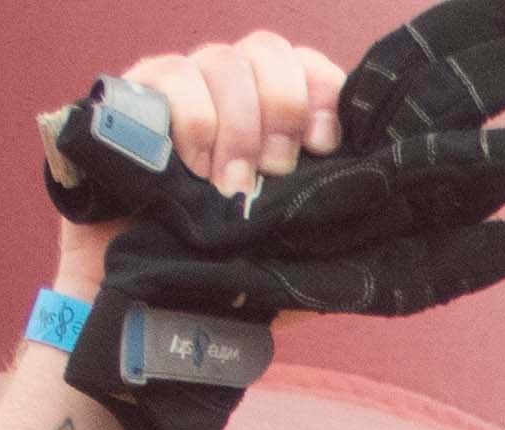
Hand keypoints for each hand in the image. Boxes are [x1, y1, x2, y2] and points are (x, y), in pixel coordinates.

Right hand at [44, 29, 350, 279]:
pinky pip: (169, 75)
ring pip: (220, 61)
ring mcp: (182, 85)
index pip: (308, 66)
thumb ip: (324, 224)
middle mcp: (231, 89)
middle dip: (278, 112)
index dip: (321, 92)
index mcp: (274, 113)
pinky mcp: (134, 96)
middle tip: (271, 173)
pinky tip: (191, 165)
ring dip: (233, 126)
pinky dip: (189, 119)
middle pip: (266, 52)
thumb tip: (370, 209)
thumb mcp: (289, 251)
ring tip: (226, 184)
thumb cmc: (224, 272)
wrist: (145, 301)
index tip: (324, 144)